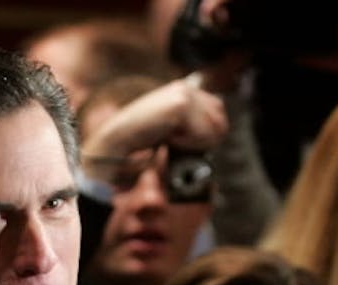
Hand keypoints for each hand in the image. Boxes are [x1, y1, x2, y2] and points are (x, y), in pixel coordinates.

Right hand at [81, 78, 229, 164]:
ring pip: (214, 129)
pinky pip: (202, 135)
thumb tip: (218, 131)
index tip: (181, 140)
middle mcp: (185, 88)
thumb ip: (193, 125)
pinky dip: (187, 144)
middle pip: (220, 121)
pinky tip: (168, 139)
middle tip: (175, 141)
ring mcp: (183, 94)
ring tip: (170, 138)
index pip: (218, 111)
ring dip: (194, 143)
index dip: (207, 133)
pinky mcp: (180, 105)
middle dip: (204, 140)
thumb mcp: (172, 128)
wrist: (117, 140)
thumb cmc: (142, 139)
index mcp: (184, 90)